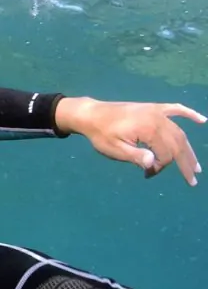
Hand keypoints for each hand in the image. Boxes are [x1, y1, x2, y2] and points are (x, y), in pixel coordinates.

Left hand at [55, 97, 204, 185]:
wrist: (91, 114)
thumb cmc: (101, 135)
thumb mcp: (115, 150)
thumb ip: (135, 156)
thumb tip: (154, 163)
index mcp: (149, 129)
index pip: (165, 154)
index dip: (160, 167)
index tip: (147, 175)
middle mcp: (158, 118)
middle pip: (177, 144)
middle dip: (184, 163)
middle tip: (192, 180)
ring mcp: (157, 111)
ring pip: (179, 132)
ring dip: (188, 148)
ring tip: (195, 165)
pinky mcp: (153, 108)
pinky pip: (176, 109)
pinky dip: (189, 114)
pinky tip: (202, 120)